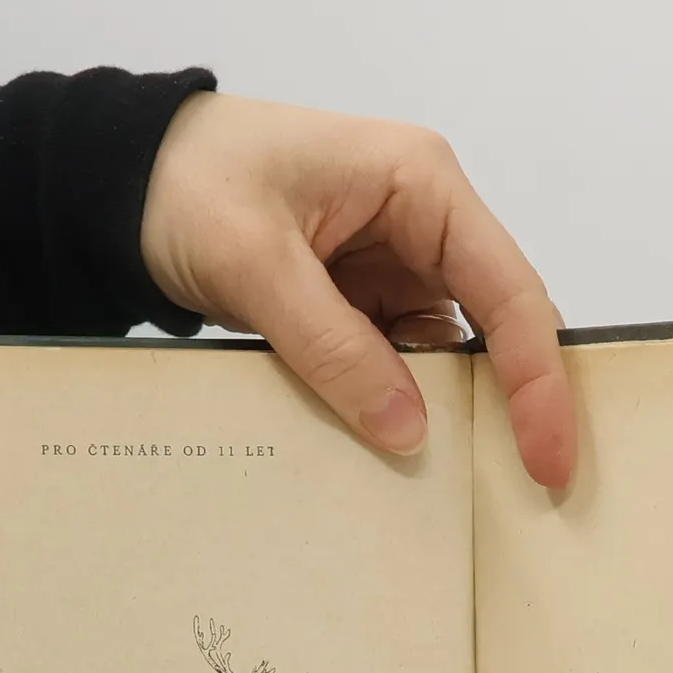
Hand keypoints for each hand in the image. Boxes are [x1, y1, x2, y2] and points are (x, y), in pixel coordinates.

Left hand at [140, 92, 575, 488]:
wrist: (124, 181)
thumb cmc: (189, 182)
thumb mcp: (255, 263)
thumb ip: (333, 347)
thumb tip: (409, 431)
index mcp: (421, 185)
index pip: (510, 293)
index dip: (538, 382)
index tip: (547, 458)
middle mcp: (424, 225)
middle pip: (498, 328)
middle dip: (512, 406)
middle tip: (528, 490)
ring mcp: (394, 268)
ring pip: (448, 358)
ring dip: (448, 417)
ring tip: (452, 487)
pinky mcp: (362, 305)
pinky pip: (397, 369)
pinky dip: (397, 413)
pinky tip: (391, 458)